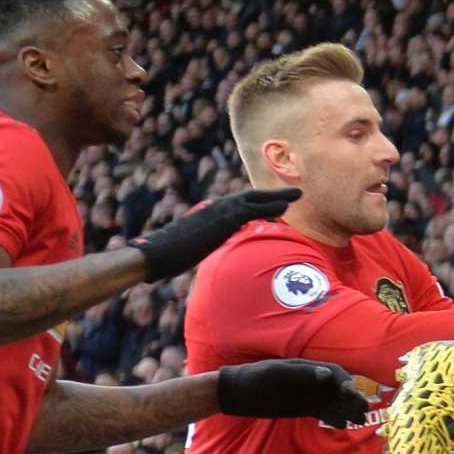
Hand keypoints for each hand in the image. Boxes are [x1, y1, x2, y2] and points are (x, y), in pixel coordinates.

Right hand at [131, 188, 301, 281]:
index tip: (275, 204)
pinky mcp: (223, 219)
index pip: (239, 205)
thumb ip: (204, 247)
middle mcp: (215, 207)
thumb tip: (208, 259)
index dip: (259, 203)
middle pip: (250, 197)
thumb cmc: (168, 257)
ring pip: (254, 199)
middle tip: (293, 194)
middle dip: (273, 195)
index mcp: (210, 213)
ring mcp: (219, 211)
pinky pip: (252, 210)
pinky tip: (284, 208)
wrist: (156, 254)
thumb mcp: (191, 250)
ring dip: (277, 197)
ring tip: (297, 195)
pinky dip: (269, 207)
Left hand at [217, 359, 373, 426]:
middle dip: (353, 398)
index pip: (335, 373)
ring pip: (336, 403)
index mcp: (309, 368)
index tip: (350, 392)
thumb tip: (325, 374)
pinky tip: (343, 425)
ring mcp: (310, 395)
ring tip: (359, 420)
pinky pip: (325, 413)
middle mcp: (314, 381)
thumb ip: (302, 373)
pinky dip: (335, 418)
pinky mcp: (305, 408)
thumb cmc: (256, 378)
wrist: (238, 393)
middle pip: (340, 389)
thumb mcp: (277, 373)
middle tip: (364, 410)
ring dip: (349, 410)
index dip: (345, 382)